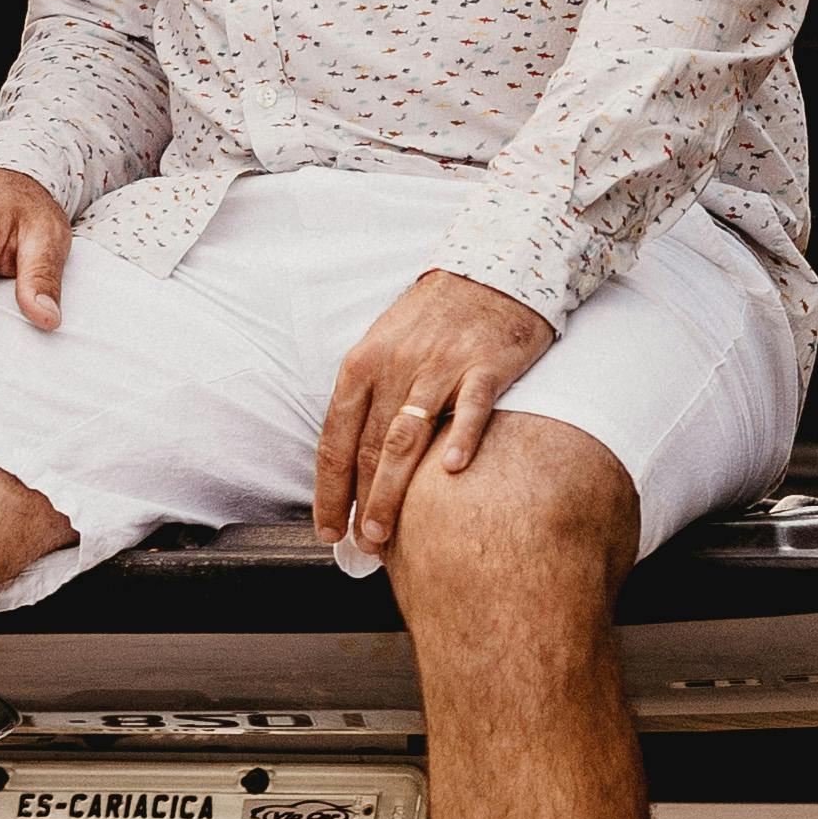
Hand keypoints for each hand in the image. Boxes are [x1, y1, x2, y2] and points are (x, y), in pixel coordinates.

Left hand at [313, 271, 552, 563]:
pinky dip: (459, 439)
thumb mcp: (385, 347)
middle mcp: (395, 367)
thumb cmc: (433, 319)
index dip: (328, 489)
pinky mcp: (485, 365)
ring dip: (392, 490)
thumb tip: (350, 464)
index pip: (335, 438)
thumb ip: (369, 400)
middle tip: (362, 545)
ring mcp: (440, 366)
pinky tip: (452, 472)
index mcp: (362, 364)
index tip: (327, 529)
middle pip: (368, 446)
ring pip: (407, 437)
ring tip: (386, 532)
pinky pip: (470, 407)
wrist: (491, 273)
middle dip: (360, 502)